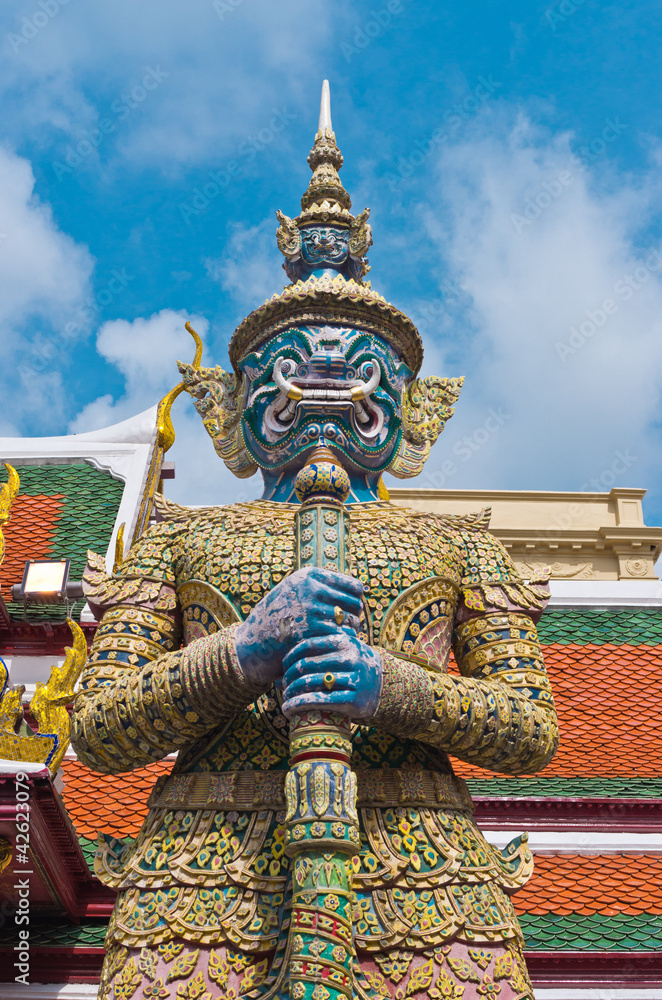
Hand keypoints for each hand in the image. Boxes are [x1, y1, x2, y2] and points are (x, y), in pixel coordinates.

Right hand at [234, 567, 363, 686]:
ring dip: (350, 632)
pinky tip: (335, 647)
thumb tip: (360, 589)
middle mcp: (311, 588)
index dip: (355, 601)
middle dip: (355, 618)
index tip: (350, 612)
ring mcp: (311, 609)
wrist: (252, 643)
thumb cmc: (278, 619)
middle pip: (355, 603)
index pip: (353, 586)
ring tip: (341, 637)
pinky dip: (343, 644)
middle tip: (348, 629)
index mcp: (309, 576)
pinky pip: (342, 636)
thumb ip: (320, 587)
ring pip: (351, 622)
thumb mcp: (294, 592)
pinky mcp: (311, 630)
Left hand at [281, 633, 382, 719]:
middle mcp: (350, 658)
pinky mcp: (354, 700)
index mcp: (345, 642)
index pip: (308, 645)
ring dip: (291, 692)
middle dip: (289, 677)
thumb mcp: (345, 650)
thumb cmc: (355, 667)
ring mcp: (354, 679)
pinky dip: (299, 705)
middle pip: (307, 665)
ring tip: (285, 698)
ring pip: (311, 684)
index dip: (290, 656)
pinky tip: (288, 709)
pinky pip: (319, 701)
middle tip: (282, 685)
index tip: (283, 667)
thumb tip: (285, 663)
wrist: (384, 686)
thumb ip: (322, 649)